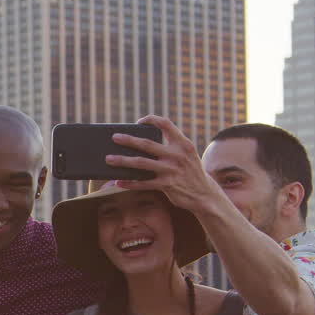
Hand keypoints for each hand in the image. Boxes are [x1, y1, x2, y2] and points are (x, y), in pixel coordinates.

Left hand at [106, 115, 225, 213]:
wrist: (205, 194)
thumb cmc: (189, 172)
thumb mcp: (186, 155)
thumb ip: (170, 147)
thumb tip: (139, 145)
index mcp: (183, 144)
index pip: (166, 124)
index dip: (151, 120)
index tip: (138, 122)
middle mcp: (178, 155)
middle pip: (148, 144)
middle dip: (128, 140)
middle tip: (114, 137)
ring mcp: (172, 171)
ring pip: (141, 164)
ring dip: (123, 161)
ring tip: (109, 159)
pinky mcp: (167, 186)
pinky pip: (143, 183)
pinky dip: (129, 183)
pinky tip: (118, 182)